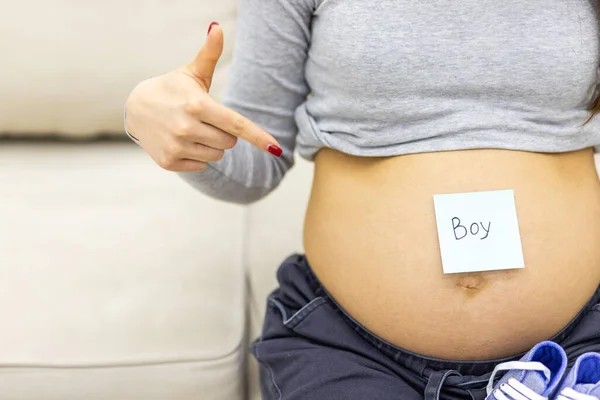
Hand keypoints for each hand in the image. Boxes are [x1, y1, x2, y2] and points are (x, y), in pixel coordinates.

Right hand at [124, 22, 281, 171]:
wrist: (134, 109)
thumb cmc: (172, 89)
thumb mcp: (192, 73)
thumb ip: (209, 53)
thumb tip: (217, 27)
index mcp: (197, 105)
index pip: (236, 124)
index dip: (258, 136)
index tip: (277, 149)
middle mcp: (186, 127)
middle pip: (229, 142)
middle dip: (224, 133)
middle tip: (205, 119)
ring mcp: (177, 146)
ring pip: (217, 156)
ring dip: (212, 146)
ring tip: (193, 130)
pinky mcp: (169, 161)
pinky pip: (201, 166)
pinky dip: (197, 156)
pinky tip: (182, 141)